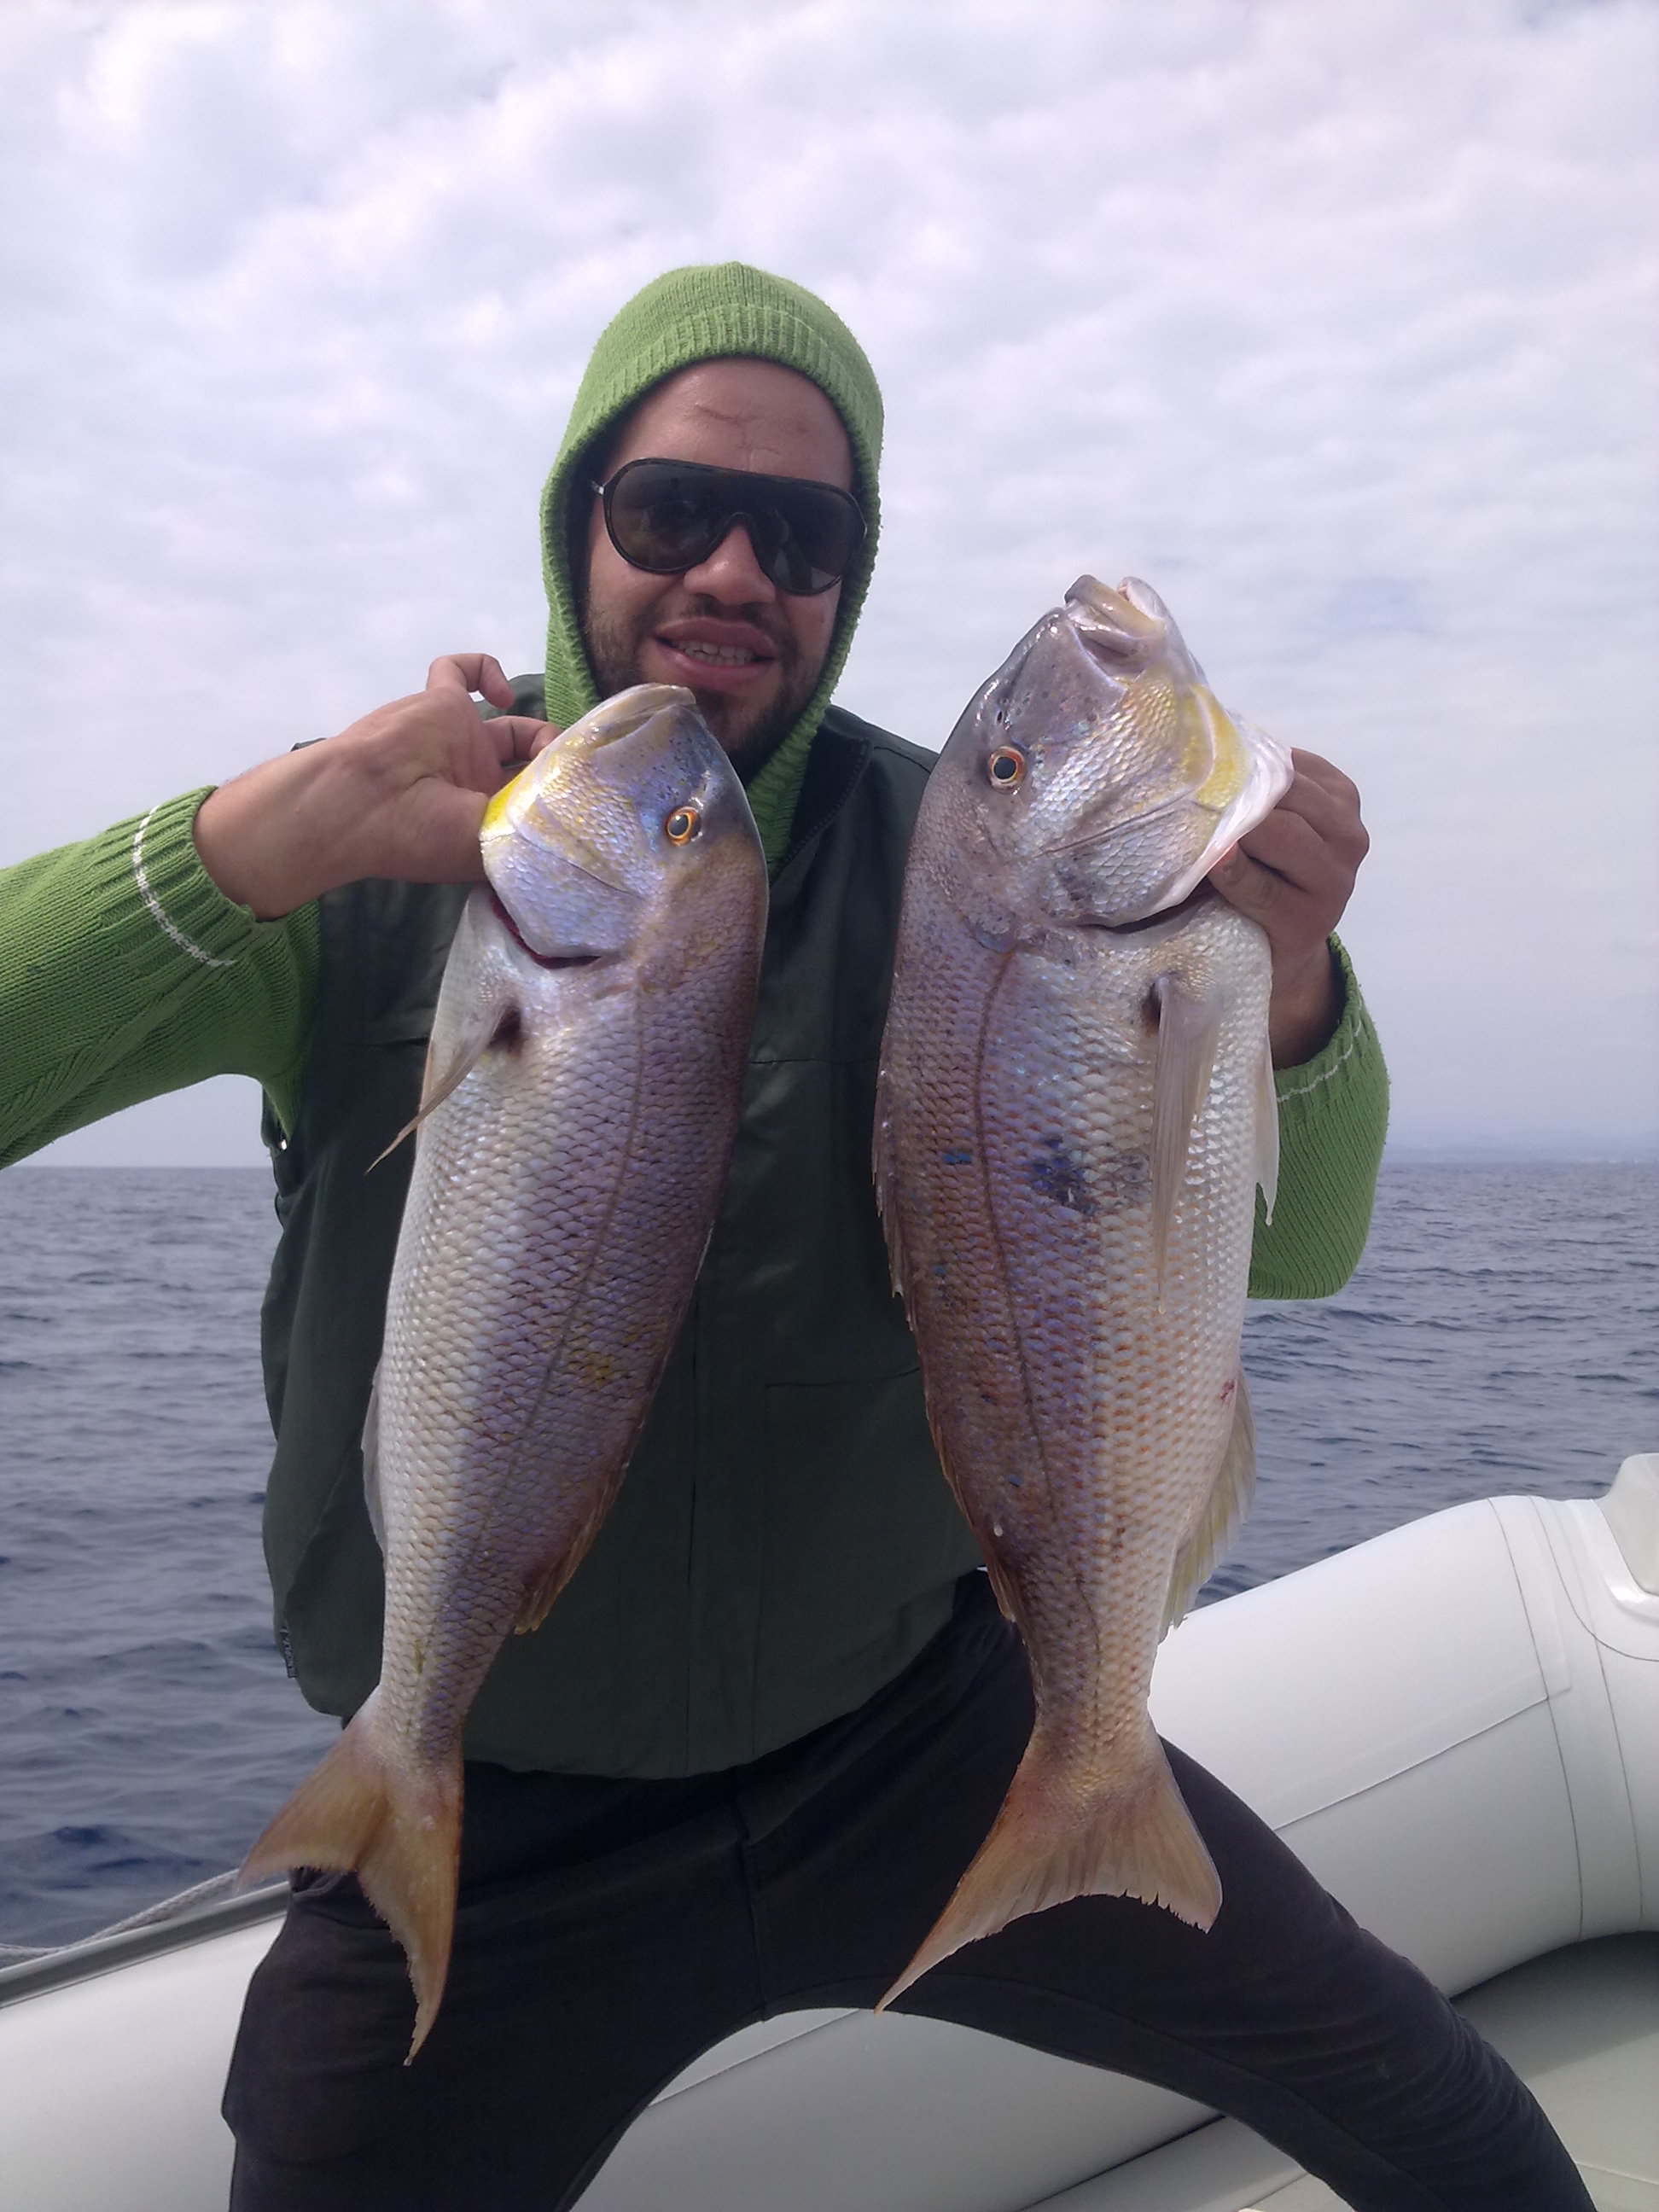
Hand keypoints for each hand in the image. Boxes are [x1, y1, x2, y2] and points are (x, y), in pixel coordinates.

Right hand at [194, 656, 556, 918]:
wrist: (361, 803)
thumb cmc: (422, 835)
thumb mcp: (492, 847)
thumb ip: (532, 830)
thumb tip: (579, 818)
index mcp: (485, 818)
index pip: (534, 802)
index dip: (563, 797)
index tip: (588, 798)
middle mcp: (477, 779)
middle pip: (534, 764)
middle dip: (560, 766)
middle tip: (576, 772)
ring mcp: (459, 739)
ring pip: (514, 721)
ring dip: (542, 731)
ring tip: (549, 749)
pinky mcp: (440, 702)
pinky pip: (461, 669)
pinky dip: (486, 669)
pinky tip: (502, 696)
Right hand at [1210, 749, 1369, 1066]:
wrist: (1293, 922)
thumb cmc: (1238, 934)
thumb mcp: (1213, 943)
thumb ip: (1183, 928)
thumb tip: (1124, 913)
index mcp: (1304, 922)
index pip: (1265, 890)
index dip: (1231, 868)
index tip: (1200, 854)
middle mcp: (1338, 879)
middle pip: (1286, 834)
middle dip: (1237, 815)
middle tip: (1189, 799)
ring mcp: (1350, 833)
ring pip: (1297, 792)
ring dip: (1251, 781)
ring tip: (1208, 775)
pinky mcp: (1346, 797)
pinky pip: (1305, 765)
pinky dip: (1268, 761)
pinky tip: (1235, 764)